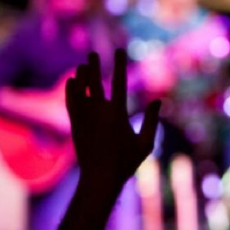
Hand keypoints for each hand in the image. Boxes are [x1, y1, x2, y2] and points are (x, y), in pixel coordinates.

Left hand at [66, 49, 160, 189]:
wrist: (99, 178)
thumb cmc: (126, 162)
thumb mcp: (146, 143)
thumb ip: (151, 121)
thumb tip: (158, 101)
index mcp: (117, 114)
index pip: (120, 83)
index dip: (119, 65)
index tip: (119, 51)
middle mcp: (98, 112)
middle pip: (95, 83)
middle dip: (94, 66)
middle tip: (93, 53)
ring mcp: (84, 119)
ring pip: (80, 91)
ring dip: (81, 76)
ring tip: (82, 65)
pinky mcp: (75, 126)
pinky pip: (72, 103)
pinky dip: (71, 90)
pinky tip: (72, 82)